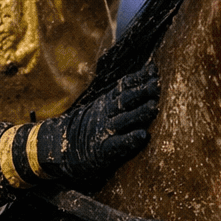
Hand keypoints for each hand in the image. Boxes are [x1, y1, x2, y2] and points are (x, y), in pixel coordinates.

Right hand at [38, 64, 159, 181]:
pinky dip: (130, 140)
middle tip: (157, 85)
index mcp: (108, 101)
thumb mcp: (104, 104)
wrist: (63, 146)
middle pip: (125, 100)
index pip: (124, 86)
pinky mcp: (103, 150)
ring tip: (154, 107)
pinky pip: (118, 144)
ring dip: (139, 113)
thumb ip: (123, 92)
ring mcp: (104, 131)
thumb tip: (149, 72)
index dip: (139, 78)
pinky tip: (142, 136)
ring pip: (123, 120)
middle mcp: (107, 113)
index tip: (154, 70)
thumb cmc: (93, 125)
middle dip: (142, 92)